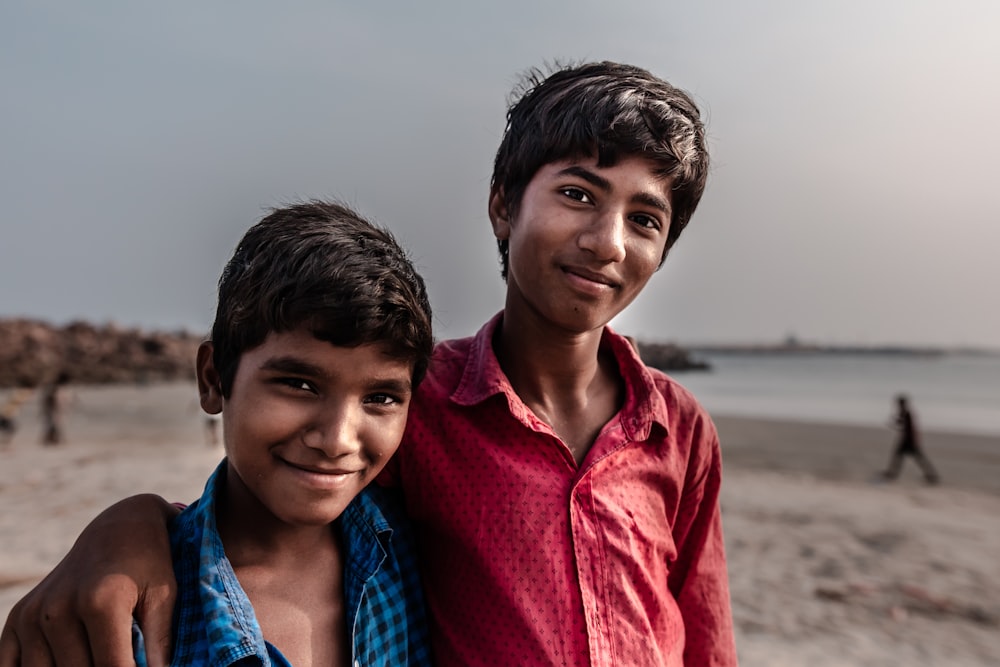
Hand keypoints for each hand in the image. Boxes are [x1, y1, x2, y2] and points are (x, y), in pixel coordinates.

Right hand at [0, 495, 180, 666]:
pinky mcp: (17, 619)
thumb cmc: (149, 563)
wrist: (119, 528)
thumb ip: (159, 641)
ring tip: (98, 654)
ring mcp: (32, 615)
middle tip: (120, 657)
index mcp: (99, 601)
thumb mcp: (164, 595)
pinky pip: (12, 665)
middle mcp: (59, 608)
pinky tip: (63, 660)